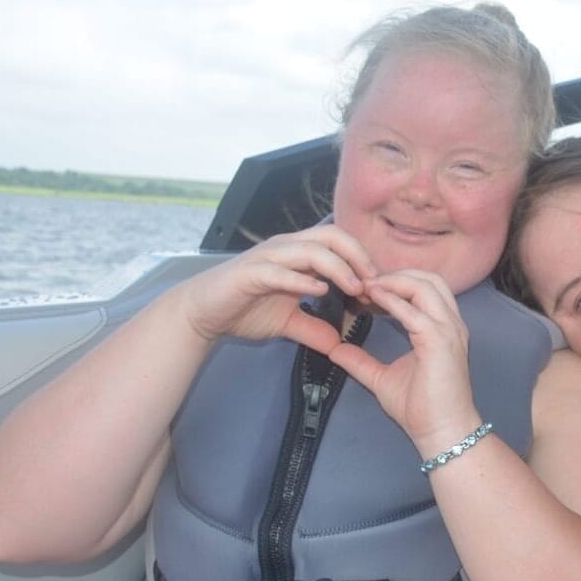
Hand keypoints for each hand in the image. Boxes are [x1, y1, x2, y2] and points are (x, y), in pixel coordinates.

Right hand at [175, 225, 376, 353]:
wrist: (201, 314)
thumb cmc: (243, 310)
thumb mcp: (287, 323)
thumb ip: (313, 329)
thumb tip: (339, 344)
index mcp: (297, 253)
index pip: (338, 244)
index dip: (362, 260)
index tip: (379, 286)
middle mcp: (285, 248)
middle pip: (331, 236)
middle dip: (358, 256)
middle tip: (375, 282)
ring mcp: (267, 258)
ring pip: (310, 249)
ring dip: (337, 267)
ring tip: (356, 288)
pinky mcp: (250, 273)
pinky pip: (280, 270)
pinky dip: (302, 279)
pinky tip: (318, 291)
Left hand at [327, 270, 481, 447]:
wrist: (441, 431)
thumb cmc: (420, 408)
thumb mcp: (383, 379)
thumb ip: (361, 362)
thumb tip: (335, 350)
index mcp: (441, 328)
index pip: (424, 288)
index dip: (395, 282)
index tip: (365, 288)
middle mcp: (450, 323)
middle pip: (429, 278)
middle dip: (396, 273)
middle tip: (365, 281)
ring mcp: (448, 330)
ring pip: (425, 285)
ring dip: (394, 281)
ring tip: (367, 286)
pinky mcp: (440, 341)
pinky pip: (415, 311)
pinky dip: (392, 300)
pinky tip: (372, 299)